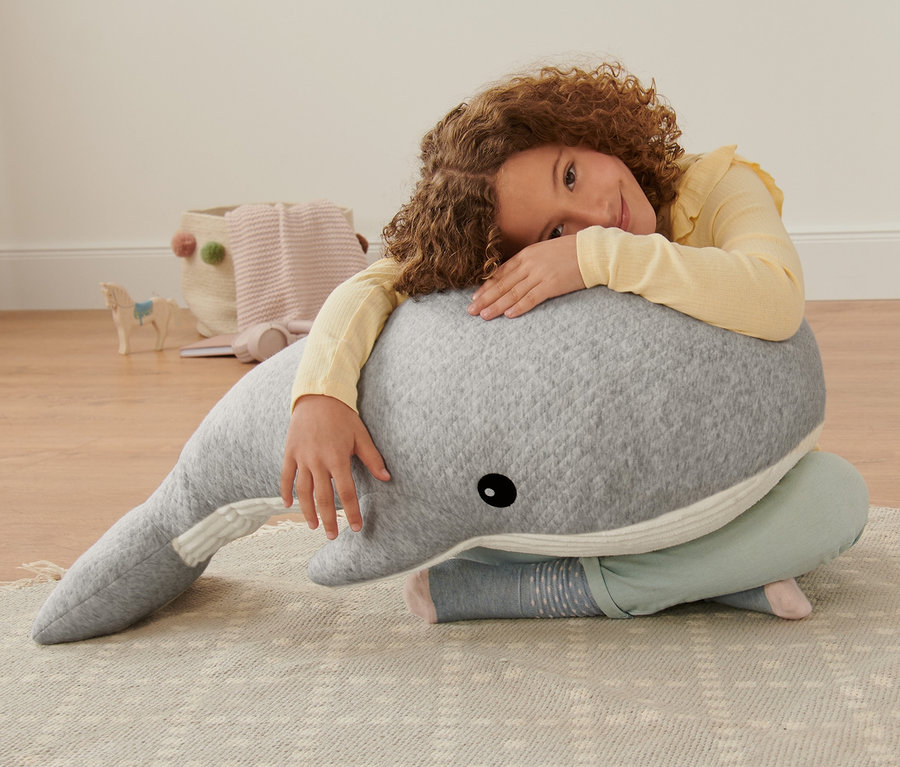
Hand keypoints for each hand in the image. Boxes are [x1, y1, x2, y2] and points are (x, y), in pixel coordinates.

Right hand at [280, 394, 389, 538]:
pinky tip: (287, 505)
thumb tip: (387, 478)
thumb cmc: (343, 416)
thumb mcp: (361, 435)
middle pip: (322, 497)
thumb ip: (372, 458)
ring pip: (302, 491)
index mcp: (337, 458)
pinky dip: (285, 491)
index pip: (346, 492)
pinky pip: (285, 476)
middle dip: (328, 519)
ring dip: (307, 511)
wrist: (318, 396)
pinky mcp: (290, 452)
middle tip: (331, 537)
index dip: (351, 512)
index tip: (355, 528)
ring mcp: (301, 457)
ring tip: (312, 525)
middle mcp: (318, 461)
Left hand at [468, 235, 584, 319]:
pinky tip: (508, 315)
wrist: (593, 252)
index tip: (475, 297)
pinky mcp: (552, 285)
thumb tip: (516, 275)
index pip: (501, 273)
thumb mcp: (545, 251)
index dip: (486, 286)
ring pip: (513, 293)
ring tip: (484, 316)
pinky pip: (532, 298)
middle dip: (485, 298)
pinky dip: (519, 307)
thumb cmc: (571, 252)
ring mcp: (540, 274)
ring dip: (497, 305)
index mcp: (526, 254)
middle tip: (471, 311)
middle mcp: (530, 264)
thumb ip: (529, 262)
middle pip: (502, 284)